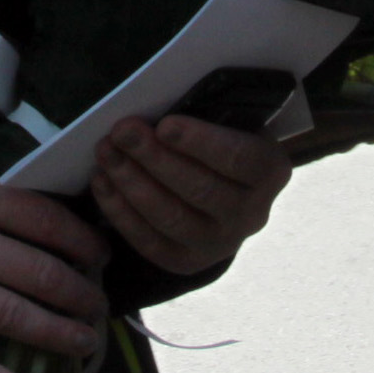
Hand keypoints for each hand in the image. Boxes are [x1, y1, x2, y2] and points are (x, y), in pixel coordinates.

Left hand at [90, 115, 291, 274]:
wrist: (231, 191)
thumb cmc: (225, 140)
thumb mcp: (233, 123)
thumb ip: (208, 116)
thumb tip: (156, 110)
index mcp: (271, 171)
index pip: (238, 158)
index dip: (200, 142)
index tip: (164, 125)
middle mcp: (252, 214)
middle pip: (199, 188)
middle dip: (154, 158)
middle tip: (121, 131)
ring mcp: (220, 244)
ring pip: (171, 217)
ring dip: (131, 182)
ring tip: (106, 152)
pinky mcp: (187, 262)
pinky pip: (149, 241)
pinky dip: (121, 210)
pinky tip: (102, 181)